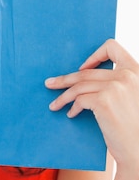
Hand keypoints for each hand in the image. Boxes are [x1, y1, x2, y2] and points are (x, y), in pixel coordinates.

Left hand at [45, 39, 138, 168]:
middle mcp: (128, 76)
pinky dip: (72, 107)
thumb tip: (88, 80)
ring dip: (63, 96)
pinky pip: (79, 100)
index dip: (95, 55)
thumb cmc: (135, 131)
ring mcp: (116, 87)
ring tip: (54, 104)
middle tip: (50, 84)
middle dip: (65, 79)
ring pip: (79, 86)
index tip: (82, 68)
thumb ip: (120, 86)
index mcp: (137, 72)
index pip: (114, 48)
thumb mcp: (134, 100)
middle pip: (87, 72)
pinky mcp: (104, 101)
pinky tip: (70, 114)